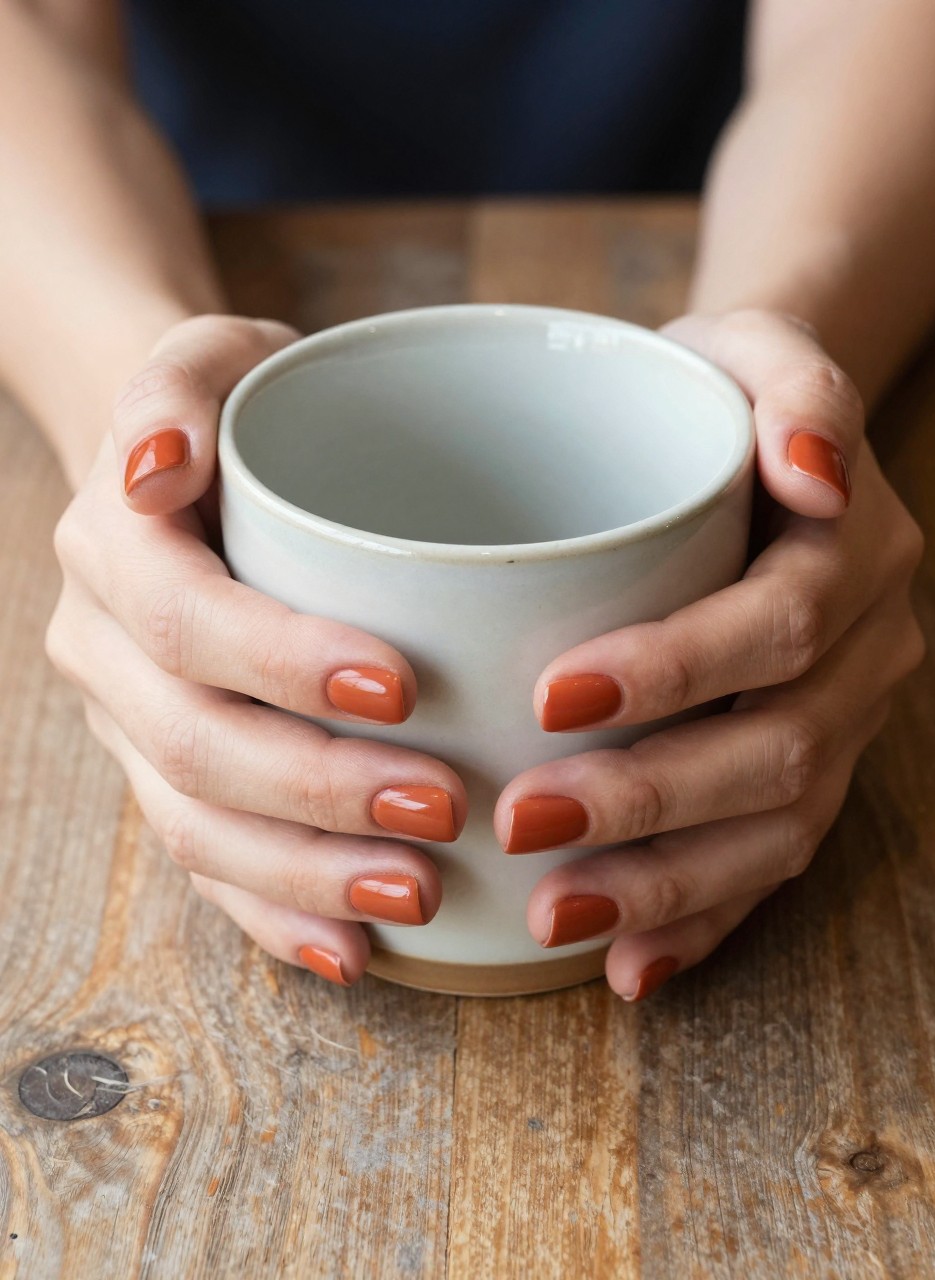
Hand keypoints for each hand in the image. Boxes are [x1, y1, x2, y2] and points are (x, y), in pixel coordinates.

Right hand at [46, 315, 466, 985]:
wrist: (182, 470)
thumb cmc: (234, 409)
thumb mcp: (211, 355)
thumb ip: (178, 387)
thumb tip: (152, 466)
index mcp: (116, 552)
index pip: (188, 622)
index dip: (285, 664)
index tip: (405, 685)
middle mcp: (106, 651)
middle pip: (198, 746)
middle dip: (319, 790)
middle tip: (441, 810)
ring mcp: (131, 729)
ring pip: (198, 827)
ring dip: (307, 874)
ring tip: (417, 895)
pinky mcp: (168, 778)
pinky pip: (207, 867)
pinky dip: (277, 914)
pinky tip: (354, 951)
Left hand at [496, 310, 924, 1000]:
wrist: (763, 444)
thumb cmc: (719, 398)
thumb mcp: (749, 350)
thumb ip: (794, 378)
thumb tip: (815, 466)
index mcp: (852, 551)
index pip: (775, 625)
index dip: (677, 670)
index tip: (554, 695)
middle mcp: (863, 650)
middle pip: (777, 747)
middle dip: (650, 796)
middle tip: (522, 820)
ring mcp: (841, 721)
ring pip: (777, 827)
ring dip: (667, 882)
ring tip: (556, 912)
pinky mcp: (805, 772)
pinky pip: (769, 864)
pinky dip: (699, 920)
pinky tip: (627, 966)